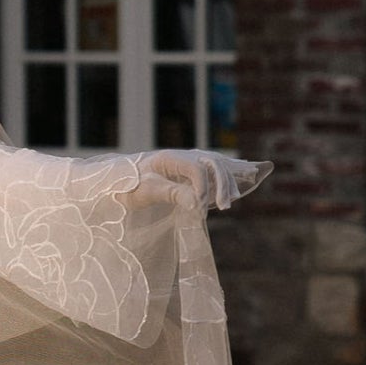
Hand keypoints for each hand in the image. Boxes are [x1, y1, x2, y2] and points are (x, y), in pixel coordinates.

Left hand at [132, 150, 268, 211]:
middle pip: (212, 164)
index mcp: (170, 158)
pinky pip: (216, 170)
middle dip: (222, 184)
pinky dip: (231, 173)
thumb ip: (171, 194)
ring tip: (231, 201)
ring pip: (217, 166)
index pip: (196, 168)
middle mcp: (182, 157)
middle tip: (225, 206)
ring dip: (228, 182)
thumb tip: (197, 202)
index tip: (200, 207)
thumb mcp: (145, 192)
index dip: (202, 187)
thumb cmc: (126, 186)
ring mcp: (188, 163)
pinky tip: (250, 172)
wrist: (115, 183)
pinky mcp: (190, 173)